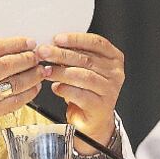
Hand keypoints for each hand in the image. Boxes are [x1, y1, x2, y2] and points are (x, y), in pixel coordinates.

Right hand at [0, 37, 43, 153]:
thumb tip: (11, 49)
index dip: (17, 43)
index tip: (30, 43)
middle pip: (8, 63)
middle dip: (28, 58)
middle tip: (38, 56)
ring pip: (15, 82)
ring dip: (32, 76)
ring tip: (40, 71)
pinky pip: (14, 101)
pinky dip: (28, 94)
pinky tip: (33, 88)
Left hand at [37, 33, 123, 151]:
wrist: (94, 119)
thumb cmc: (88, 90)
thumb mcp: (85, 68)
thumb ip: (75, 55)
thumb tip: (52, 44)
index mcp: (114, 58)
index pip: (96, 42)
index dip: (76, 39)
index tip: (57, 39)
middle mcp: (115, 73)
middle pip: (87, 59)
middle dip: (62, 54)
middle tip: (44, 52)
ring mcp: (110, 90)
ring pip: (83, 76)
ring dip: (61, 72)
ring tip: (46, 71)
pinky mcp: (101, 106)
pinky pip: (80, 95)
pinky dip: (65, 89)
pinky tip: (56, 87)